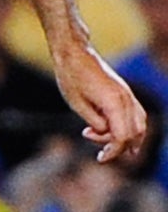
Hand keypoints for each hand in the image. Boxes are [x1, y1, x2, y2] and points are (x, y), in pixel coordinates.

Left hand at [49, 40, 148, 161]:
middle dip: (119, 146)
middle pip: (135, 133)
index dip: (113, 151)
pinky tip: (118, 134)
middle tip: (100, 152)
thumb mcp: (77, 104)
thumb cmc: (71, 77)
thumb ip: (95, 122)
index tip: (100, 158)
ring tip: (115, 149)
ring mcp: (128, 95)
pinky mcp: (124, 92)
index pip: (122, 136)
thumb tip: (106, 134)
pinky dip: (131, 127)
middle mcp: (126, 99)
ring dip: (131, 139)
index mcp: (114, 103)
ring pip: (140, 124)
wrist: (74, 53)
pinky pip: (137, 114)